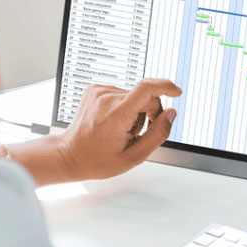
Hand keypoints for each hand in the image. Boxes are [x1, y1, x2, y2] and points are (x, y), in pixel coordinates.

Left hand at [57, 78, 181, 179]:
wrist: (69, 154)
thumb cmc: (98, 159)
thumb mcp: (133, 157)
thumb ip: (157, 135)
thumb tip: (171, 114)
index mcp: (117, 114)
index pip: (146, 89)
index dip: (166, 87)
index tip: (177, 92)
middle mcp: (107, 98)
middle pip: (144, 96)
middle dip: (149, 112)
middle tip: (140, 133)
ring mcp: (99, 91)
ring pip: (133, 96)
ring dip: (134, 111)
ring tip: (121, 130)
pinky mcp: (95, 89)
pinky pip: (121, 94)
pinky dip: (123, 106)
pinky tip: (113, 122)